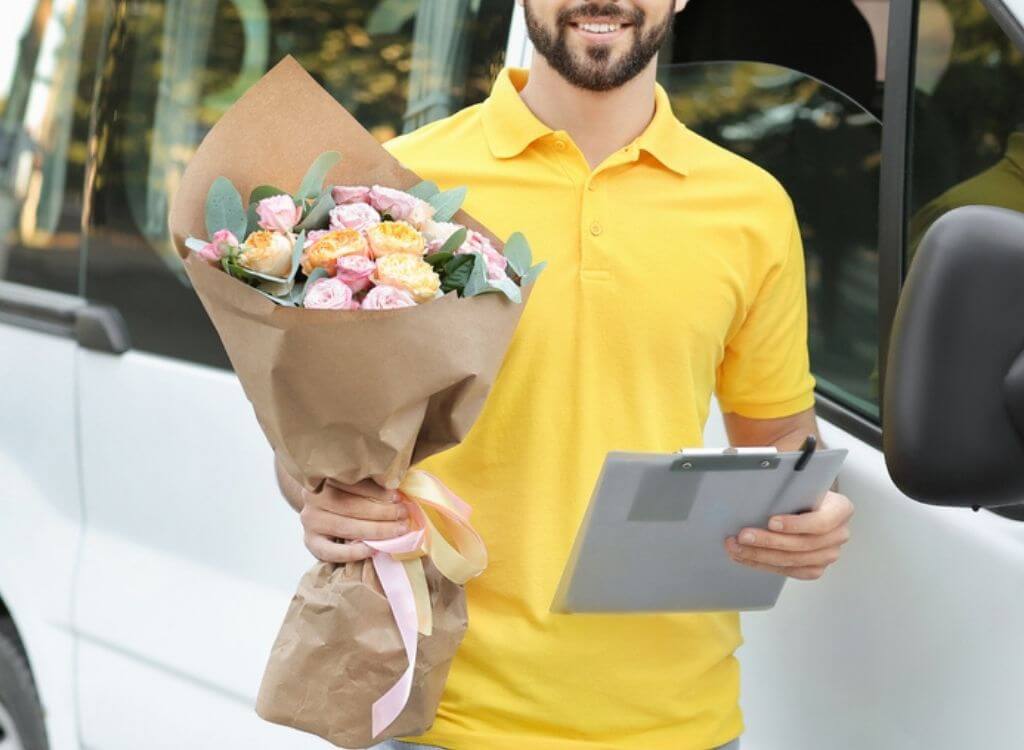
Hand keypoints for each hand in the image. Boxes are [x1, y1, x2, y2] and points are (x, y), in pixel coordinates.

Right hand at [299, 479, 409, 562]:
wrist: (320, 509)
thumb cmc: (346, 494)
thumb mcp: (355, 483)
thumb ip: (372, 484)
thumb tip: (398, 494)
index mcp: (326, 477)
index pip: (353, 484)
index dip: (378, 491)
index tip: (398, 497)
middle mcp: (313, 498)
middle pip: (351, 506)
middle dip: (382, 512)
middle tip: (403, 515)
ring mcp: (310, 521)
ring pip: (346, 527)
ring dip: (376, 530)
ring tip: (397, 530)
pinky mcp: (310, 542)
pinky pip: (331, 551)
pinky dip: (354, 552)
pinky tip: (373, 549)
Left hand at [724, 490, 852, 579]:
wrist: (812, 505)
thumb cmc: (806, 492)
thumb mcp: (803, 484)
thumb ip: (790, 487)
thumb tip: (759, 484)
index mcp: (841, 509)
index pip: (820, 522)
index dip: (795, 525)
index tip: (771, 522)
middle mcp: (838, 534)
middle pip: (802, 544)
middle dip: (768, 541)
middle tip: (743, 536)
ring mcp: (828, 554)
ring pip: (792, 560)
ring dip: (759, 555)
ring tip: (737, 548)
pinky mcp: (814, 567)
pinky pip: (788, 571)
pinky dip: (763, 564)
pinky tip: (745, 557)